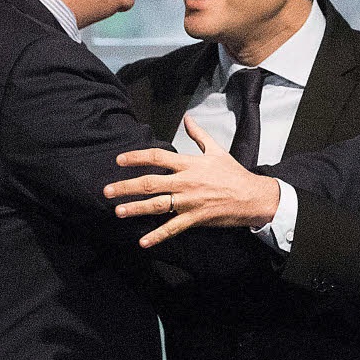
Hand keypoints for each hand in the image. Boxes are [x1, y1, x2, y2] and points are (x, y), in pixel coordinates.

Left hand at [103, 116, 279, 247]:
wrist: (252, 196)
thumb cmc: (233, 173)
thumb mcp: (216, 150)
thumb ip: (198, 134)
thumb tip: (187, 118)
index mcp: (189, 164)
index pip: (157, 157)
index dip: (136, 157)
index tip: (119, 159)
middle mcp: (186, 182)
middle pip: (150, 183)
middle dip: (126, 186)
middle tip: (107, 190)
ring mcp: (189, 201)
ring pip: (157, 205)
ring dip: (136, 208)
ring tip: (118, 211)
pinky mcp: (195, 218)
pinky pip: (173, 228)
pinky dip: (157, 235)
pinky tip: (142, 241)